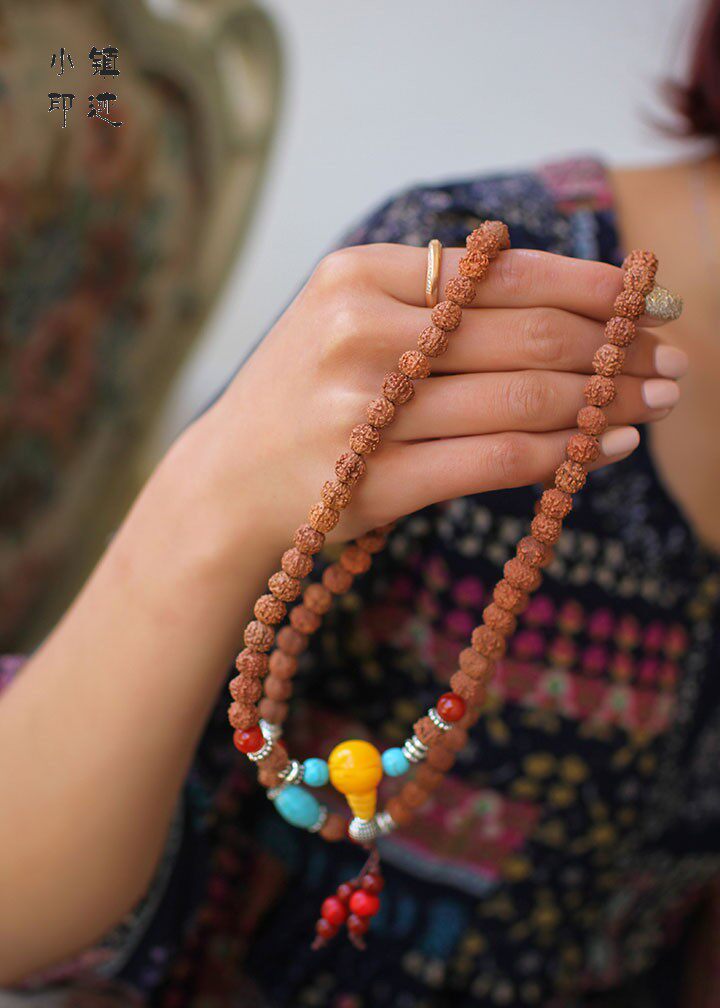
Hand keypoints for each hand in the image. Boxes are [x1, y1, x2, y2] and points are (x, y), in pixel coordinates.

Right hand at [193, 244, 685, 550]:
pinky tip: (607, 447)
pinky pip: (497, 459)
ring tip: (655, 402)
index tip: (649, 300)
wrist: (223, 486)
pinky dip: (565, 452)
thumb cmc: (301, 400)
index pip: (503, 270)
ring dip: (607, 400)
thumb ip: (437, 305)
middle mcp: (358, 333)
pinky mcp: (375, 482)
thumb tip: (568, 308)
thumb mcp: (347, 323)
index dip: (592, 285)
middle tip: (674, 359)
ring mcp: (364, 410)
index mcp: (357, 277)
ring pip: (524, 397)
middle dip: (616, 345)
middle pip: (528, 332)